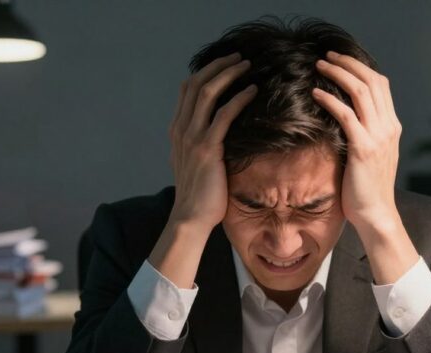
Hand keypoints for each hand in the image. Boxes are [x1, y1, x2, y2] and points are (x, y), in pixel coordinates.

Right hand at [149, 53, 256, 287]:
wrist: (190, 218)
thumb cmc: (199, 195)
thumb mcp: (194, 164)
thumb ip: (201, 145)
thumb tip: (217, 136)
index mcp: (177, 131)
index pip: (187, 90)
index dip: (205, 72)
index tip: (224, 64)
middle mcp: (182, 129)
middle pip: (196, 84)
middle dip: (218, 66)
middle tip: (238, 57)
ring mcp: (192, 137)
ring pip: (208, 92)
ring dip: (229, 74)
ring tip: (247, 65)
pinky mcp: (208, 148)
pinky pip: (224, 114)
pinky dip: (238, 98)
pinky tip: (252, 91)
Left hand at [312, 51, 400, 229]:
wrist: (376, 214)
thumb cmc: (367, 189)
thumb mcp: (370, 155)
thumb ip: (364, 134)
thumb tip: (344, 118)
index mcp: (391, 126)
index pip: (380, 84)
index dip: (360, 67)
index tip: (340, 60)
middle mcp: (388, 127)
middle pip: (372, 81)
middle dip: (348, 63)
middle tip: (327, 56)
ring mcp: (378, 137)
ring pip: (361, 91)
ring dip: (338, 74)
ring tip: (320, 66)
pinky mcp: (363, 149)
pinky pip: (346, 115)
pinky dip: (330, 100)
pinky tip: (316, 93)